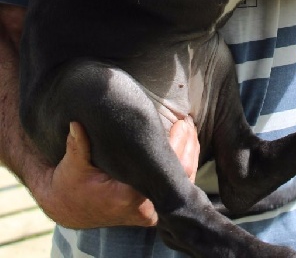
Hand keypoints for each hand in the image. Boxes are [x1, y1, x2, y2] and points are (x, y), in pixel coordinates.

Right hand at [37, 119, 198, 228]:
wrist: (68, 208)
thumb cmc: (70, 185)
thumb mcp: (72, 165)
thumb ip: (77, 144)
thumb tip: (76, 123)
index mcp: (128, 197)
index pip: (167, 171)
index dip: (179, 145)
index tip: (182, 123)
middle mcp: (144, 208)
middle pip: (182, 178)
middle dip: (188, 146)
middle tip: (188, 122)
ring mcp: (149, 211)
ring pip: (182, 184)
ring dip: (189, 154)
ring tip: (189, 129)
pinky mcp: (151, 209)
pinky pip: (174, 188)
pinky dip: (182, 166)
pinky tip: (185, 145)